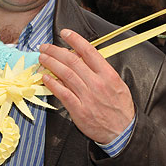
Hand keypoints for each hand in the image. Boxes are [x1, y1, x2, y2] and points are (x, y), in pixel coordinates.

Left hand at [39, 29, 134, 143]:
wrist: (123, 132)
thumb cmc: (119, 107)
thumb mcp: (117, 84)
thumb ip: (100, 71)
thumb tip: (82, 57)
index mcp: (108, 75)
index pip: (89, 51)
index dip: (75, 40)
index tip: (64, 33)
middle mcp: (97, 83)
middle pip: (72, 61)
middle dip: (55, 51)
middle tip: (45, 46)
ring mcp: (87, 97)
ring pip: (65, 74)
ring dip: (51, 63)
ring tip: (42, 57)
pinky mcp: (79, 110)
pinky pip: (63, 93)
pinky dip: (52, 84)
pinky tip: (44, 77)